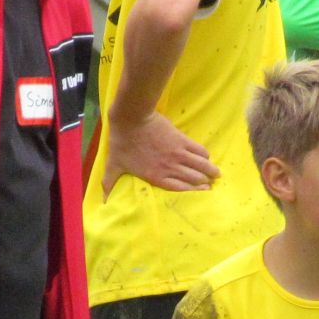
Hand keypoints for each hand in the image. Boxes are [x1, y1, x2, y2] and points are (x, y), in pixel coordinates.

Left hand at [102, 112, 219, 194]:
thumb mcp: (114, 165)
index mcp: (156, 176)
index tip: (201, 193)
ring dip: (210, 171)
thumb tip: (101, 199)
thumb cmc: (122, 142)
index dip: (193, 192)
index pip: (179, 188)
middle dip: (203, 183)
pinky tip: (208, 157)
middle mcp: (170, 167)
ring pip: (200, 165)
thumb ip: (109, 182)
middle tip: (210, 185)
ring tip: (217, 174)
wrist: (132, 118)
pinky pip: (198, 150)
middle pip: (193, 178)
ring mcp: (178, 153)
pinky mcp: (181, 140)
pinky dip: (205, 155)